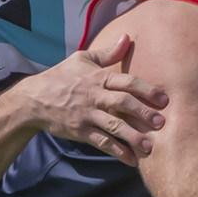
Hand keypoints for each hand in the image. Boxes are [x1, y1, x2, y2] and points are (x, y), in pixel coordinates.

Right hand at [24, 34, 166, 165]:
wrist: (33, 99)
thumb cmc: (61, 77)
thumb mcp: (82, 59)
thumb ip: (108, 52)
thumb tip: (127, 36)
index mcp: (98, 78)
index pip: (127, 82)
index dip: (147, 90)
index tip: (164, 99)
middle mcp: (94, 96)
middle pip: (123, 103)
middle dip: (143, 113)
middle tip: (161, 123)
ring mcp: (87, 115)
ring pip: (114, 126)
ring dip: (133, 137)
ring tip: (150, 147)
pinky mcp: (80, 131)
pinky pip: (101, 142)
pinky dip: (117, 151)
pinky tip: (131, 160)